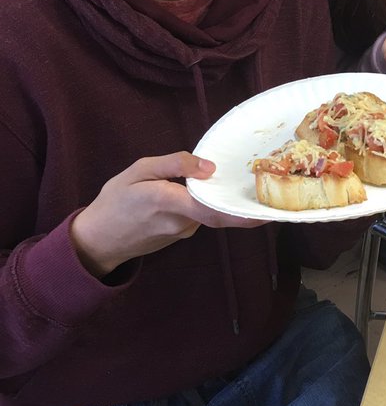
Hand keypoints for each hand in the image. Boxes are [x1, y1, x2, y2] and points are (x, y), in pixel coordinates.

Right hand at [70, 152, 263, 277]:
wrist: (97, 239)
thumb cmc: (114, 201)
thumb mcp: (138, 171)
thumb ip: (174, 165)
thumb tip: (210, 167)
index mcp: (169, 203)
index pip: (213, 210)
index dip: (242, 212)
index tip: (268, 210)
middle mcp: (181, 223)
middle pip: (219, 212)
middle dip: (244, 205)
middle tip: (269, 187)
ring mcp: (183, 232)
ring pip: (210, 213)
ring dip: (223, 199)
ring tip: (243, 178)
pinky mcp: (181, 235)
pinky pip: (201, 216)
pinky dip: (209, 204)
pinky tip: (211, 188)